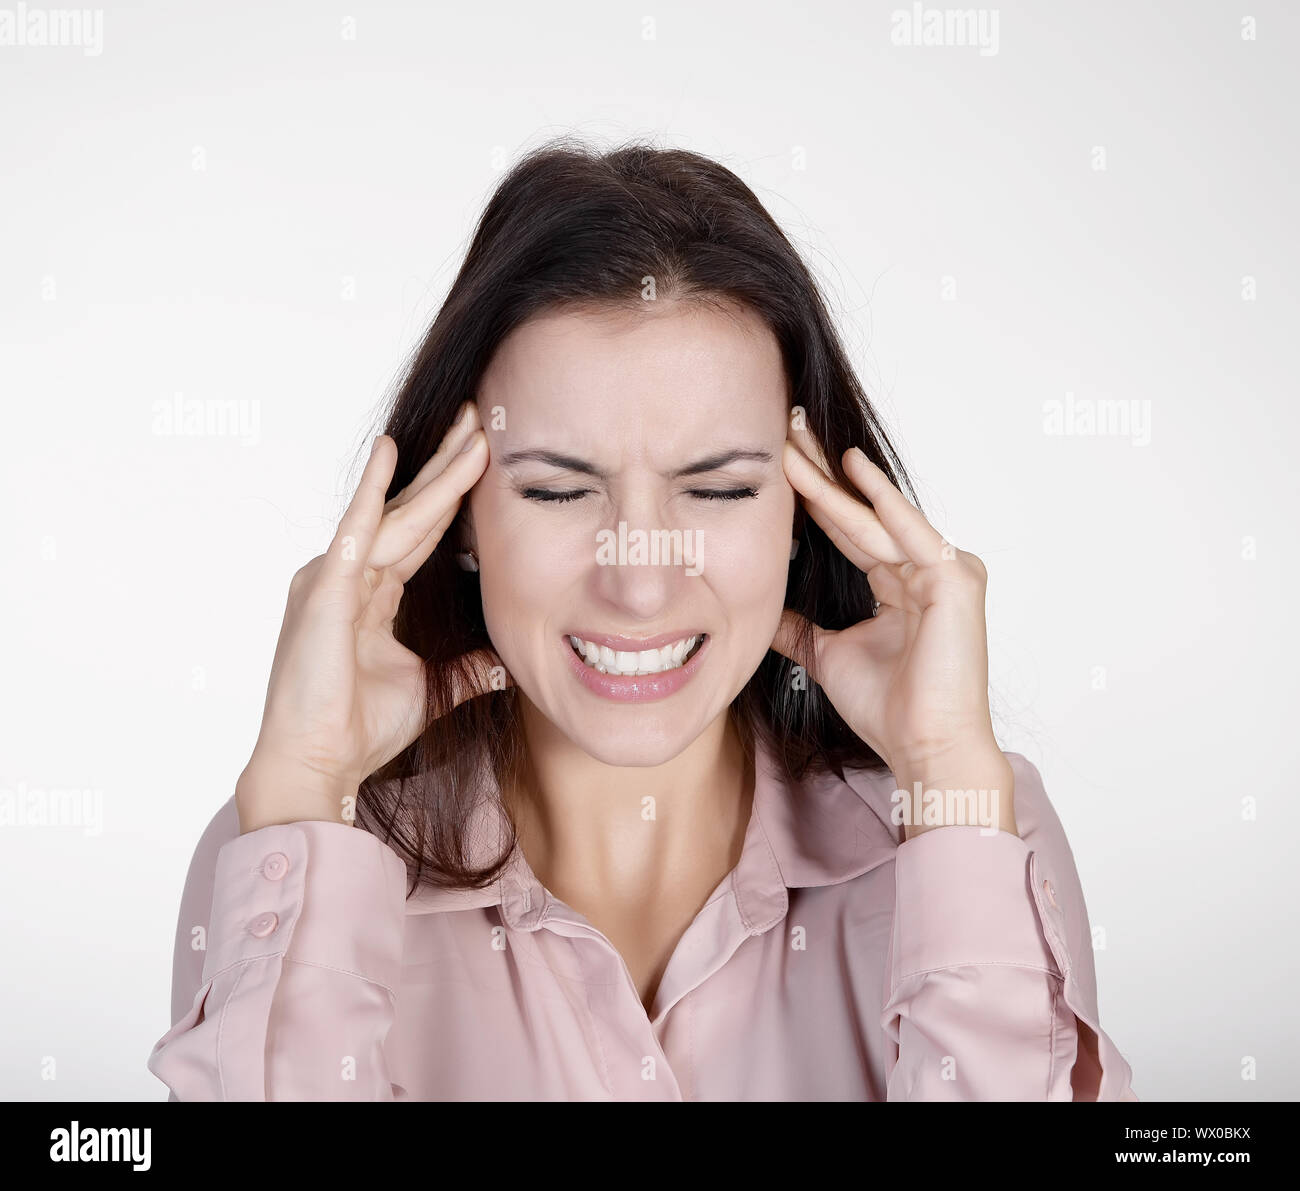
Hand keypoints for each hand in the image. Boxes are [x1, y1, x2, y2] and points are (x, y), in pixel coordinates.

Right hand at [237, 402, 507, 832]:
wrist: (319, 763)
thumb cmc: (358, 728)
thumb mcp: (429, 689)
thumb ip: (464, 670)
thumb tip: (506, 665)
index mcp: (371, 594)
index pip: (423, 533)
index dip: (454, 496)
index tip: (486, 457)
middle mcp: (350, 575)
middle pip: (412, 510)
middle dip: (449, 467)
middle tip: (481, 419)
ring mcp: (334, 577)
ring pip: (397, 513)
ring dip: (435, 473)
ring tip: (469, 430)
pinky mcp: (325, 589)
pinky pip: (355, 530)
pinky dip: (372, 491)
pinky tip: (391, 452)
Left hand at [772, 421, 1014, 836]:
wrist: (924, 748)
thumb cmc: (889, 709)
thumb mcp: (828, 656)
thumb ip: (801, 630)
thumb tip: (766, 613)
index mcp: (900, 585)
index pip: (847, 529)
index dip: (812, 497)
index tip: (777, 461)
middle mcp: (925, 570)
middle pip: (860, 512)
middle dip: (819, 471)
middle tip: (785, 425)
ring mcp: (944, 571)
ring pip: (875, 517)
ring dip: (834, 478)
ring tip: (796, 438)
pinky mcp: (955, 579)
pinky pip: (909, 530)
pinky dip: (881, 499)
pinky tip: (852, 466)